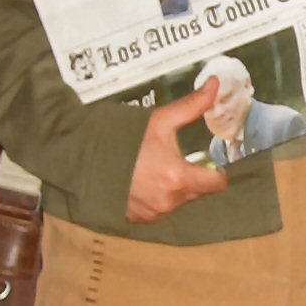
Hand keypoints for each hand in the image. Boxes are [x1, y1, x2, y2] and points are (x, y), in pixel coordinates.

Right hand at [126, 78, 227, 221]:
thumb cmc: (125, 139)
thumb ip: (193, 105)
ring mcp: (151, 214)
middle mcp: (167, 202)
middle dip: (195, 175)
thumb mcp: (161, 119)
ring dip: (177, 187)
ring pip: (179, 201)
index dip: (220, 171)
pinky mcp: (137, 220)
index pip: (216, 184)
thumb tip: (214, 85)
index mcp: (177, 178)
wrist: (85, 159)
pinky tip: (149, 180)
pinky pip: (160, 209)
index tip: (216, 161)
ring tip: (162, 166)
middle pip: (198, 192)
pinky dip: (159, 197)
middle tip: (184, 157)